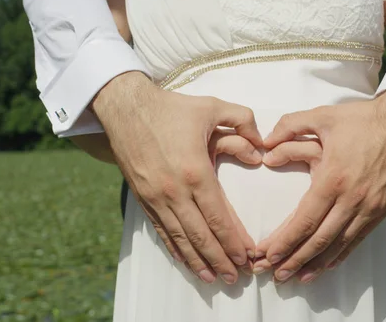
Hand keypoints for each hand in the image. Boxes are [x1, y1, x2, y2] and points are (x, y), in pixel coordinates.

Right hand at [92, 72, 262, 284]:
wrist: (125, 107)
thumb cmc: (171, 108)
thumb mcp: (212, 106)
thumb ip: (243, 120)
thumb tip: (261, 146)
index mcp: (195, 171)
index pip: (218, 216)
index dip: (233, 240)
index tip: (248, 256)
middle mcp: (174, 191)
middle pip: (201, 235)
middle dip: (220, 259)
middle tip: (236, 277)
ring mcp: (156, 197)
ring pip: (180, 238)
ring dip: (198, 261)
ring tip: (214, 278)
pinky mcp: (143, 198)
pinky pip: (161, 230)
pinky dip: (175, 248)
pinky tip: (186, 260)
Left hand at [255, 89, 385, 283]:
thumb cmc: (362, 118)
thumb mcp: (323, 115)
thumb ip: (290, 126)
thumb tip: (265, 145)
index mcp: (334, 178)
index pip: (305, 219)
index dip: (285, 241)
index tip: (267, 255)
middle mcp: (352, 198)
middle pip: (319, 239)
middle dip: (294, 259)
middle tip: (274, 274)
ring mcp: (370, 206)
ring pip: (338, 244)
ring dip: (316, 263)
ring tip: (296, 277)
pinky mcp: (382, 209)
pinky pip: (358, 238)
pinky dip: (341, 255)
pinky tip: (327, 265)